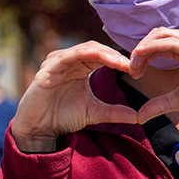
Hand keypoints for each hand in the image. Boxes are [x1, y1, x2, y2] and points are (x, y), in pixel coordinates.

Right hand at [12, 41, 137, 151]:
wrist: (40, 130)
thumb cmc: (62, 117)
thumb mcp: (94, 113)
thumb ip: (114, 112)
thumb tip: (138, 116)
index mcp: (79, 67)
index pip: (102, 55)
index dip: (119, 59)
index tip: (136, 69)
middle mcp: (68, 61)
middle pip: (95, 48)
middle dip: (114, 55)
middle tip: (130, 64)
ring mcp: (56, 64)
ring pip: (83, 49)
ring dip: (103, 53)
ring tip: (119, 63)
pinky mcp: (46, 70)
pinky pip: (66, 57)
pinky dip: (82, 54)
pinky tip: (97, 56)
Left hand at [128, 28, 178, 120]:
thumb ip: (159, 104)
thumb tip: (139, 117)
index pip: (158, 40)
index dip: (142, 53)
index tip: (134, 73)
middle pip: (157, 34)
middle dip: (140, 50)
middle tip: (133, 71)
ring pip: (161, 35)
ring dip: (143, 50)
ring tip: (135, 69)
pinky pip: (169, 43)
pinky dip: (151, 49)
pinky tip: (141, 60)